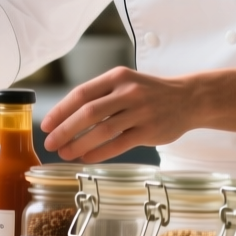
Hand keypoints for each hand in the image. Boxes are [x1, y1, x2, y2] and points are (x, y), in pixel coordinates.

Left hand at [41, 67, 192, 162]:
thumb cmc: (149, 93)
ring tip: (65, 153)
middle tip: (50, 143)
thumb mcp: (126, 83)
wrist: (188, 98)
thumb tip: (66, 118)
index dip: (61, 111)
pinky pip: (119, 144)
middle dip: (65, 130)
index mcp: (117, 77)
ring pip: (102, 130)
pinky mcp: (149, 131)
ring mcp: (140, 112)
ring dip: (79, 144)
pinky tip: (87, 158)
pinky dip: (100, 152)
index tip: (46, 125)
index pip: (81, 93)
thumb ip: (101, 95)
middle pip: (88, 113)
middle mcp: (128, 92)